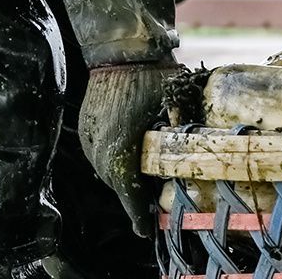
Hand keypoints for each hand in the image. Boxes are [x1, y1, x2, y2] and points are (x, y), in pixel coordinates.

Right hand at [78, 60, 179, 235]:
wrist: (117, 50)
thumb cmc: (150, 73)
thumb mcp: (173, 98)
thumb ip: (181, 123)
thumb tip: (196, 140)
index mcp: (121, 146)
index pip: (127, 191)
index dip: (137, 213)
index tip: (144, 230)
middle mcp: (99, 148)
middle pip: (117, 183)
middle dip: (132, 195)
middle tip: (149, 204)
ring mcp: (89, 139)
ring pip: (106, 170)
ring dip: (122, 177)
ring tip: (139, 182)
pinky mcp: (86, 129)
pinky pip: (99, 154)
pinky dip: (113, 161)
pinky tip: (127, 157)